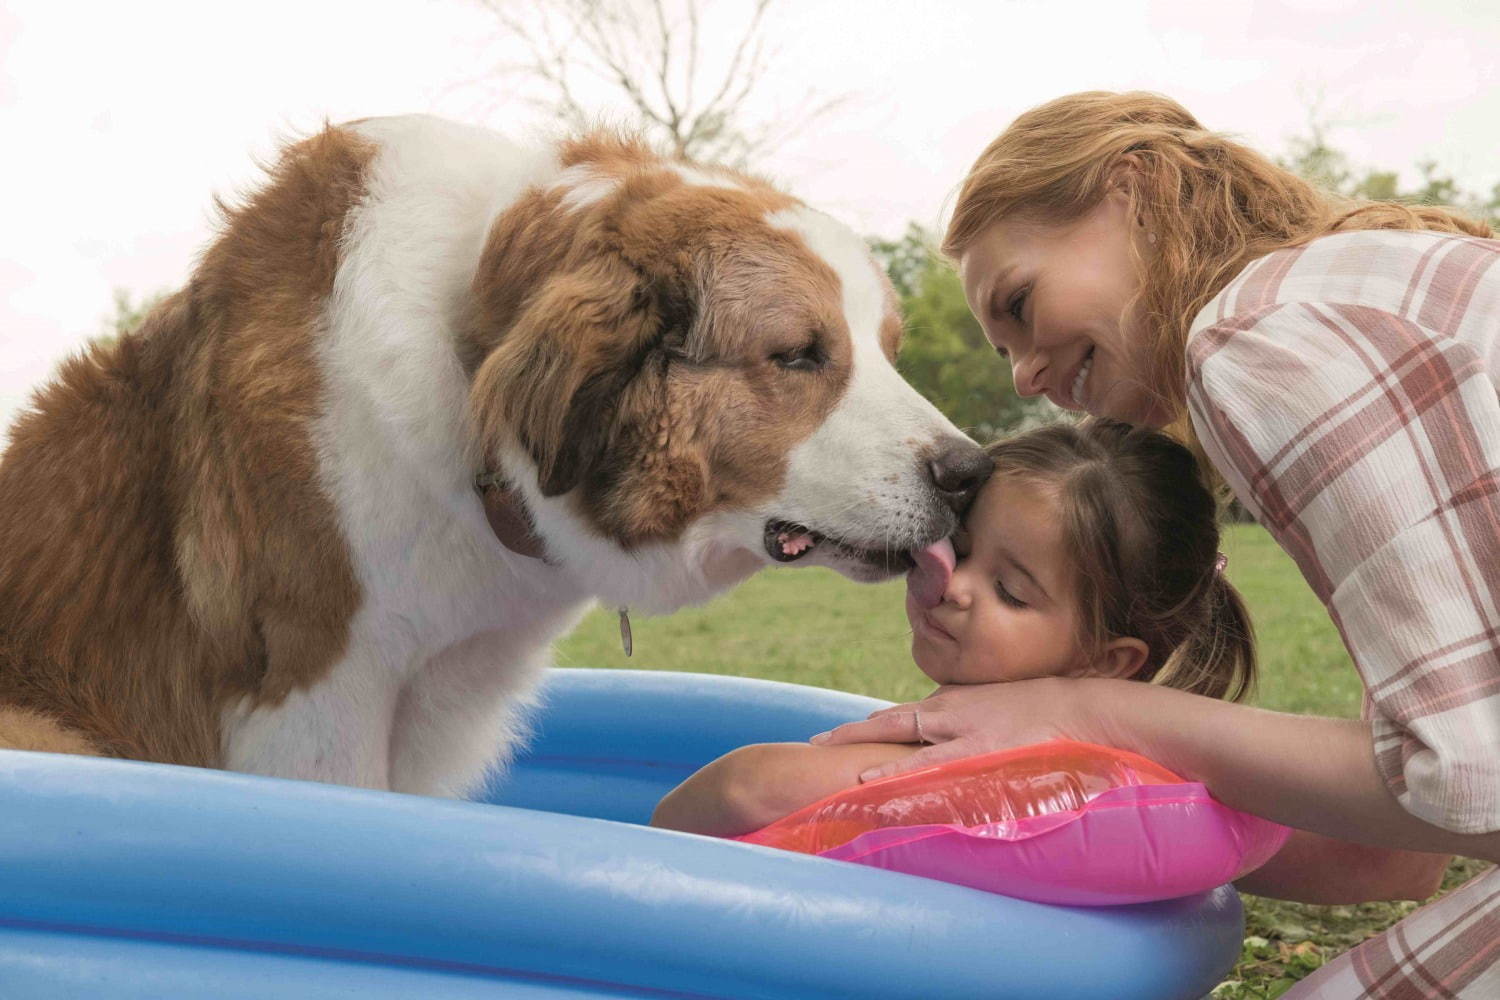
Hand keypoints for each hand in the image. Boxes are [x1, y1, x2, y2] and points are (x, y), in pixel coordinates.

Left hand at [810, 677, 1117, 782]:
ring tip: (828, 763)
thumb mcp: (997, 712)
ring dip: (865, 753)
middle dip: (851, 732)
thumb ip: (970, 727)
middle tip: (814, 742)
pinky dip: (897, 776)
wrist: (1080, 707)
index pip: (901, 715)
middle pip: (888, 721)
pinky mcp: (977, 752)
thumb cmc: (1042, 713)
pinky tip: (871, 786)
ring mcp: (960, 731)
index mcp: (953, 702)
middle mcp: (948, 711)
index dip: (869, 726)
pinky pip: (927, 767)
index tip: (837, 736)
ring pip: (900, 739)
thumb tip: (952, 745)